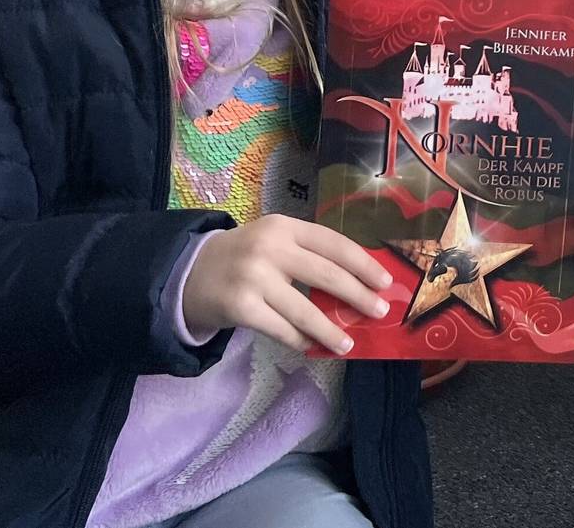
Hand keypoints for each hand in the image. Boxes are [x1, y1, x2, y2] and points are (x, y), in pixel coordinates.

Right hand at [182, 215, 393, 353]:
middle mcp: (270, 248)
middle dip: (358, 296)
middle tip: (379, 312)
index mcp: (284, 227)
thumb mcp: (274, 242)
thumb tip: (357, 285)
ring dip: (331, 331)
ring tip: (348, 343)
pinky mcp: (241, 307)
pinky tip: (312, 346)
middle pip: (327, 275)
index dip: (363, 263)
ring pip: (306, 310)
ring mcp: (254, 278)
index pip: (334, 243)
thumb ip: (308, 255)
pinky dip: (300, 340)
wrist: (188, 274)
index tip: (385, 282)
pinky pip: (282, 330)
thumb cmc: (243, 258)